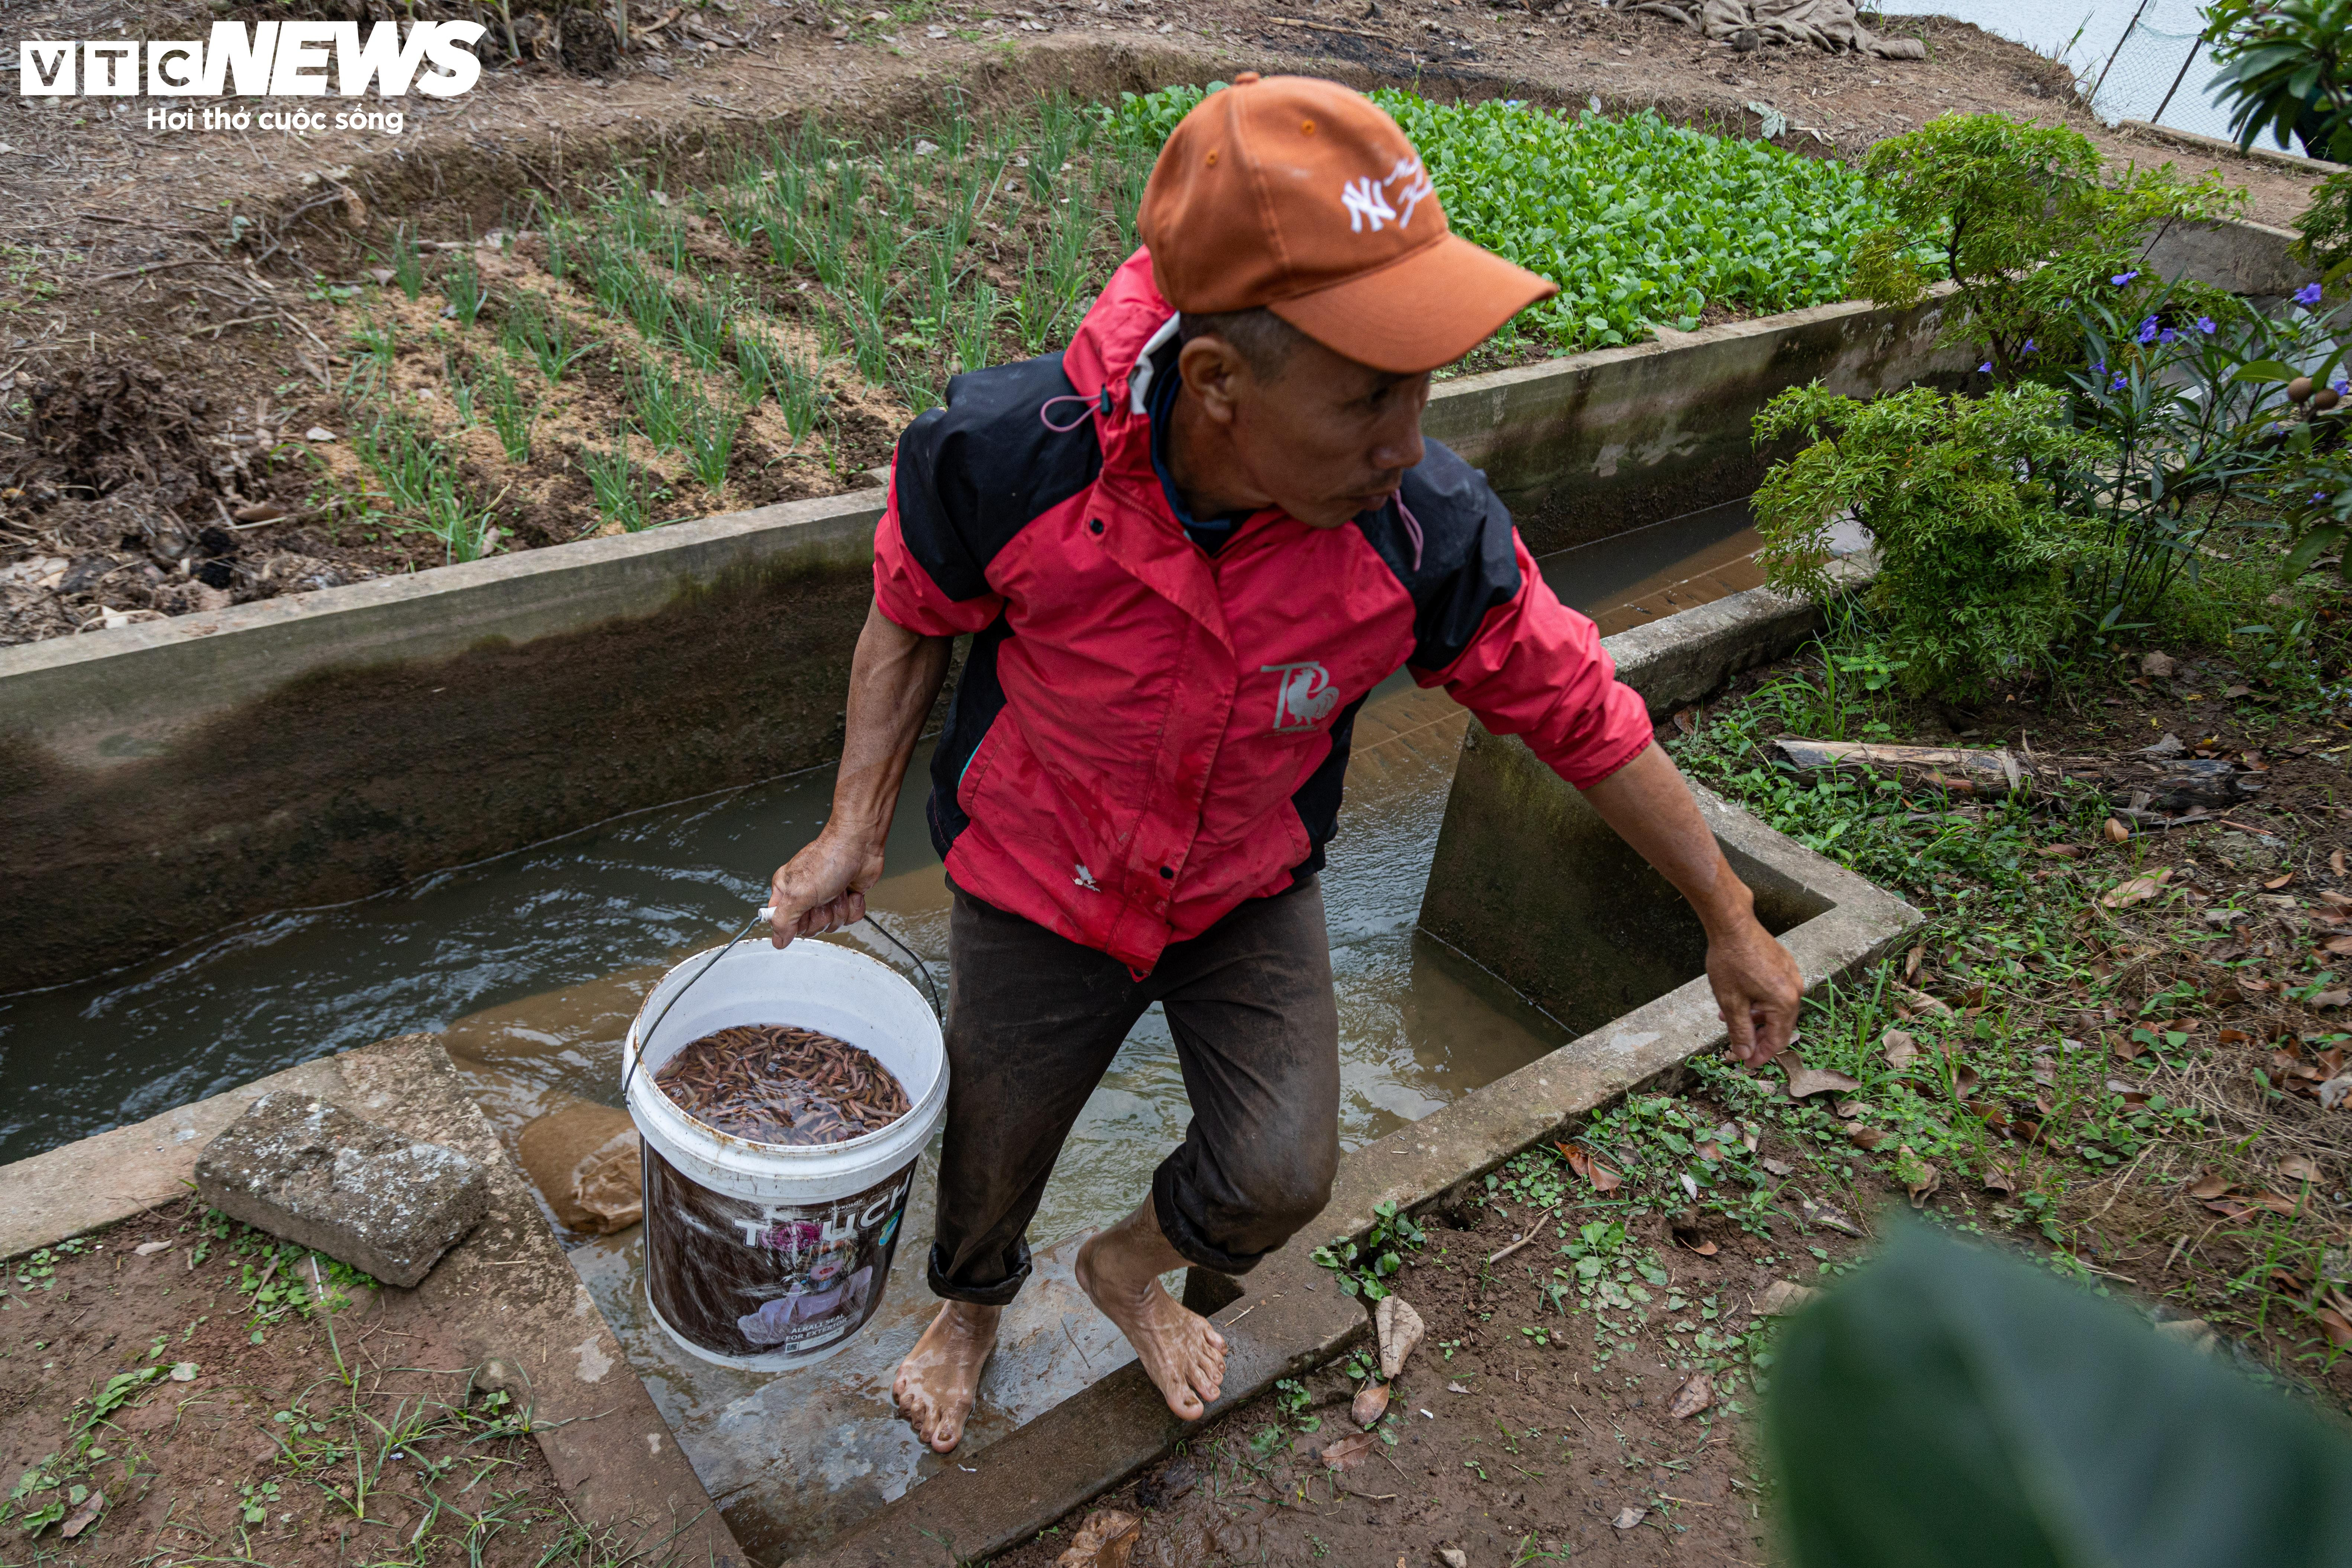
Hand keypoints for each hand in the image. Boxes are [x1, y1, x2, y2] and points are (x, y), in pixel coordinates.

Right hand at [768, 829, 885, 946]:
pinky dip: (853, 906)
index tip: (803, 911)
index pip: (783, 923)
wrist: (859, 846)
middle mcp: (805, 896)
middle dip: (821, 915)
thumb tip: (777, 940)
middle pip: (810, 928)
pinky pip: (850, 919)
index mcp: (786, 892)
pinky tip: (851, 892)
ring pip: (832, 924)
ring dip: (839, 908)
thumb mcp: (797, 894)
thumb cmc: (827, 860)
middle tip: (822, 898)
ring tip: (838, 890)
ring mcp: (827, 898)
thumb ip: (784, 921)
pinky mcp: (846, 899)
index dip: (795, 923)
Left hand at [1704, 914, 1803, 1066]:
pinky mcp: (1785, 965)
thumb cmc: (1730, 961)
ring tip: (1729, 1018)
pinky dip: (1759, 1002)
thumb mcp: (1731, 1002)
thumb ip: (1740, 1031)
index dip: (1762, 1055)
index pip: (1778, 1040)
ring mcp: (1792, 976)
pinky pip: (1776, 992)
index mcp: (1785, 1002)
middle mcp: (1795, 990)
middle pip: (1779, 1025)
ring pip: (1775, 1008)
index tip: (1747, 1063)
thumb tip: (1744, 1054)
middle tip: (1738, 1046)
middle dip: (1757, 1037)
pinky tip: (1740, 1000)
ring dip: (1755, 1018)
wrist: (1733, 924)